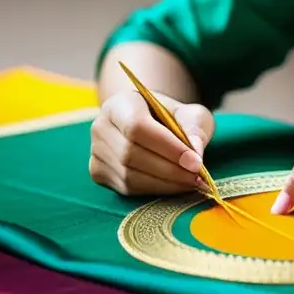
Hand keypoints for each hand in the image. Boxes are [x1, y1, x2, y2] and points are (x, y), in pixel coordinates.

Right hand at [89, 89, 214, 195]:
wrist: (150, 124)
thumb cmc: (172, 117)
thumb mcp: (190, 113)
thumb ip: (195, 128)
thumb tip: (196, 154)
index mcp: (120, 104)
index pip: (137, 126)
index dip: (167, 147)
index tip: (195, 162)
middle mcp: (101, 126)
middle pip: (130, 154)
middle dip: (169, 169)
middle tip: (197, 177)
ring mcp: (96, 151)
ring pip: (129, 175)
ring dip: (165, 183)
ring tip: (192, 183)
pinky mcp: (98, 172)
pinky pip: (127, 188)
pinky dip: (156, 190)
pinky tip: (176, 186)